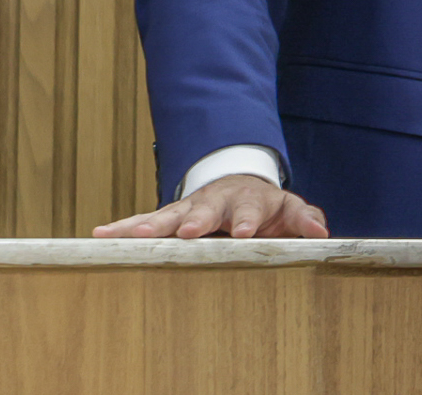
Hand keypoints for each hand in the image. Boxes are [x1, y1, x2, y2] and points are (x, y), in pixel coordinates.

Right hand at [91, 174, 329, 239]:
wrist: (238, 185)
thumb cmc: (266, 206)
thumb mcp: (290, 210)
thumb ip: (304, 220)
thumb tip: (320, 233)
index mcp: (248, 200)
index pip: (248, 209)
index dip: (245, 220)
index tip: (240, 233)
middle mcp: (214, 201)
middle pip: (203, 210)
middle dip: (194, 221)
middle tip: (185, 232)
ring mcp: (188, 208)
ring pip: (167, 215)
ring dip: (150, 226)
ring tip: (130, 238)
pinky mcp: (167, 217)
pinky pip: (143, 222)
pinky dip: (122, 228)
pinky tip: (100, 235)